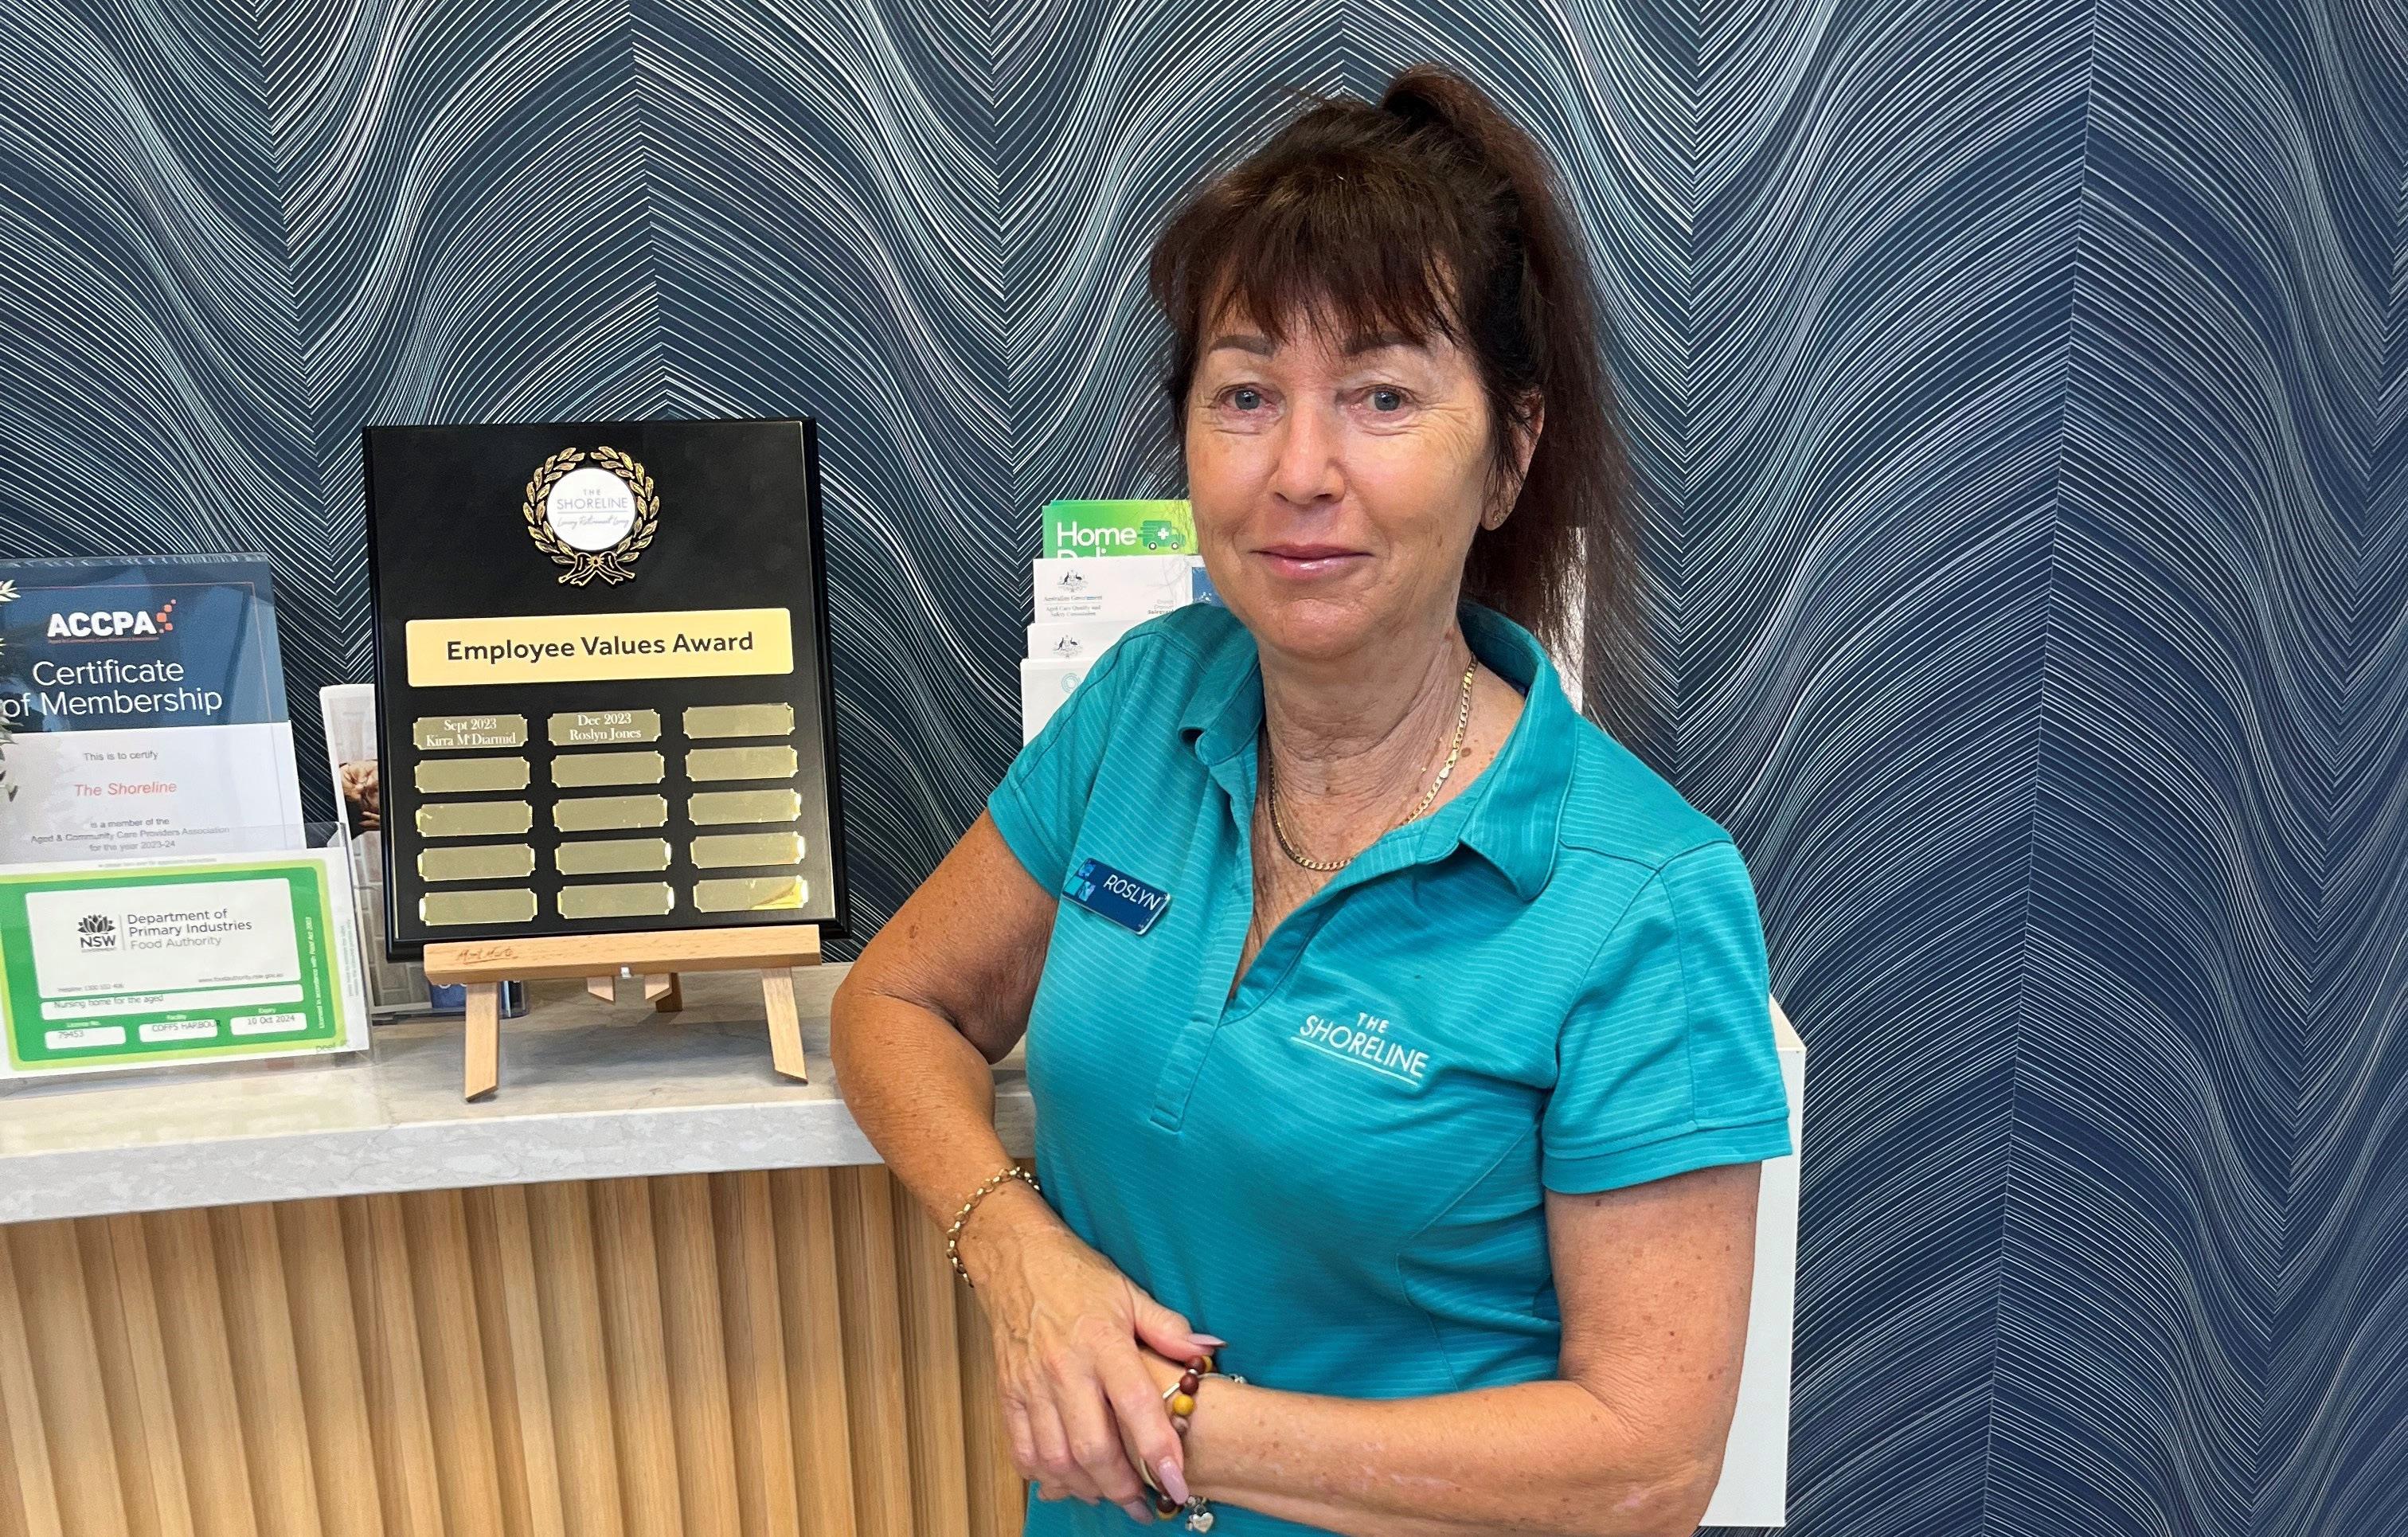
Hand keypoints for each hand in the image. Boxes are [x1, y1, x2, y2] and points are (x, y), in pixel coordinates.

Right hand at [960, 1180, 1223, 1522]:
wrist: (1015, 1259)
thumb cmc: (1078, 1277)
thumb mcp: (1130, 1293)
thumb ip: (1170, 1329)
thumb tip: (1212, 1351)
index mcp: (1103, 1342)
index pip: (1136, 1406)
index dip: (1158, 1451)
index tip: (1177, 1485)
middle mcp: (1065, 1368)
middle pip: (1092, 1447)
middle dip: (1123, 1487)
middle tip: (1146, 1506)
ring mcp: (1031, 1385)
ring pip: (1056, 1459)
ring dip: (1086, 1488)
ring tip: (1111, 1496)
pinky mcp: (1008, 1394)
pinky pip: (1022, 1451)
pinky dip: (1044, 1477)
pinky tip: (1067, 1481)